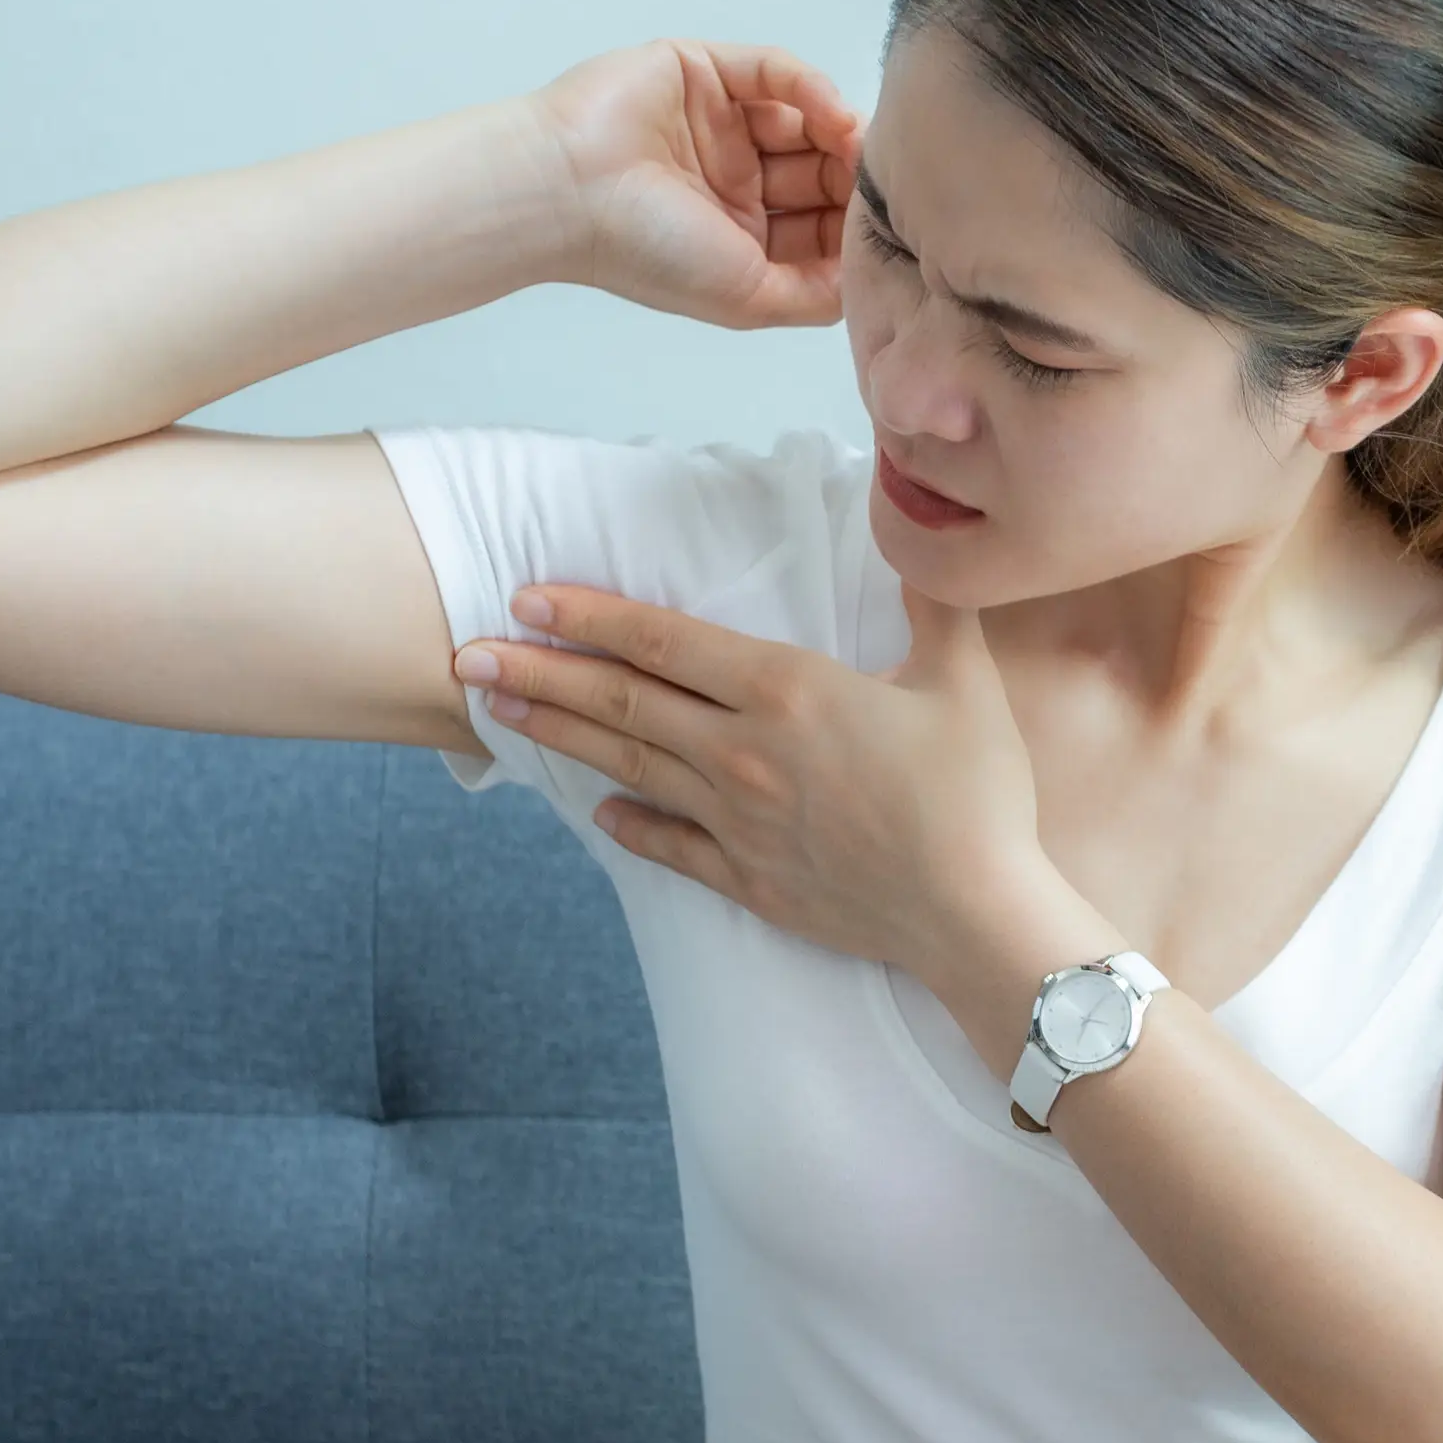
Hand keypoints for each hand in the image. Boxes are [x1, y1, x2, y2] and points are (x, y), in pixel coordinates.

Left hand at [449, 577, 1094, 990]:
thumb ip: (933, 602)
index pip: (665, 642)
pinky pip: (671, 846)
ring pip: (630, 766)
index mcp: (788, 691)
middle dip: (538, 671)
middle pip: (623, 703)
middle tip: (465, 652)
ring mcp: (739, 823)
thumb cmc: (977, 796)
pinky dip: (629, 825)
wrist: (975, 915)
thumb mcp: (962, 680)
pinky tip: (597, 810)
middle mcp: (743, 753)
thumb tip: (918, 527)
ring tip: (498, 709)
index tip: (529, 597)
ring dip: (559, 735)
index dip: (592, 615)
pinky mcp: (751, 880)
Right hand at [522, 40, 864, 329]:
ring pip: (805, 120)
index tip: (893, 222)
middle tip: (887, 177)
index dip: (858, 222)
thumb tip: (869, 281)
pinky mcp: (706, 72)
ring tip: (861, 144)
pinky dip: (809, 87)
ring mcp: (722, 125)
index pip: (822, 224)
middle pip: (822, 170)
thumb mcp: (748, 299)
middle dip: (855, 175)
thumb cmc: (646, 251)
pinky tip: (832, 112)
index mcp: (745, 236)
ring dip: (840, 131)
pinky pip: (773, 73)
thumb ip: (814, 296)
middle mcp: (737, 181)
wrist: (565, 191)